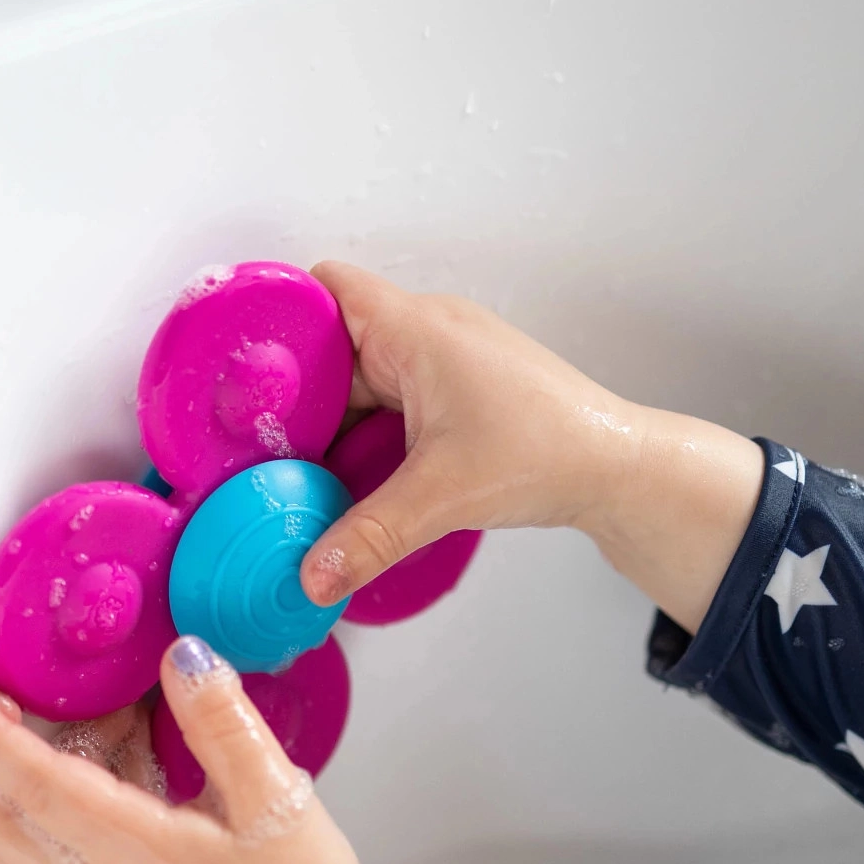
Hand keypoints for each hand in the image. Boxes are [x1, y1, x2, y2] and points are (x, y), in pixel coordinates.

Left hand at [0, 636, 477, 863]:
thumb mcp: (276, 800)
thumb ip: (224, 724)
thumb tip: (180, 657)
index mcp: (137, 852)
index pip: (41, 789)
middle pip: (8, 829)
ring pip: (30, 844)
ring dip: (16, 785)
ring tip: (48, 724)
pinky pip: (65, 855)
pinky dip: (58, 806)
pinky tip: (108, 768)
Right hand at [301, 261, 763, 633]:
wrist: (618, 466)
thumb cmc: (550, 452)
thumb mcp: (443, 497)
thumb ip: (368, 538)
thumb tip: (311, 575)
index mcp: (416, 330)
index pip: (325, 288)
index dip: (280, 316)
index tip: (244, 368)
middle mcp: (428, 333)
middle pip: (334, 343)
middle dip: (298, 391)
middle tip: (259, 441)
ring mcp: (445, 361)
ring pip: (361, 376)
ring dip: (334, 417)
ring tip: (298, 464)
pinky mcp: (457, 389)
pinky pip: (390, 398)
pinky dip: (365, 429)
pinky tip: (352, 471)